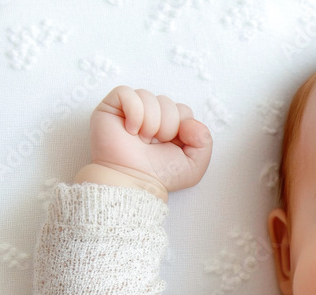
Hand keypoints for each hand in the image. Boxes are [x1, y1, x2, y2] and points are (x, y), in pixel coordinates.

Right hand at [74, 86, 212, 201]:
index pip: (183, 110)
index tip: (173, 144)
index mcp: (170, 126)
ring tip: (143, 139)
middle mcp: (150, 116)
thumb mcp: (194, 164)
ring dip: (151, 121)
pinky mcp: (110, 108)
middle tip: (155, 144)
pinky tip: (131, 130)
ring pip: (148, 96)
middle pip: (168, 101)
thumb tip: (190, 121)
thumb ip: (204, 141)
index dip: (183, 126)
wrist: (132, 181)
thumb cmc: (159, 175)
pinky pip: (126, 92)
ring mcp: (130, 111)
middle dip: (168, 125)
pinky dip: (134, 112)